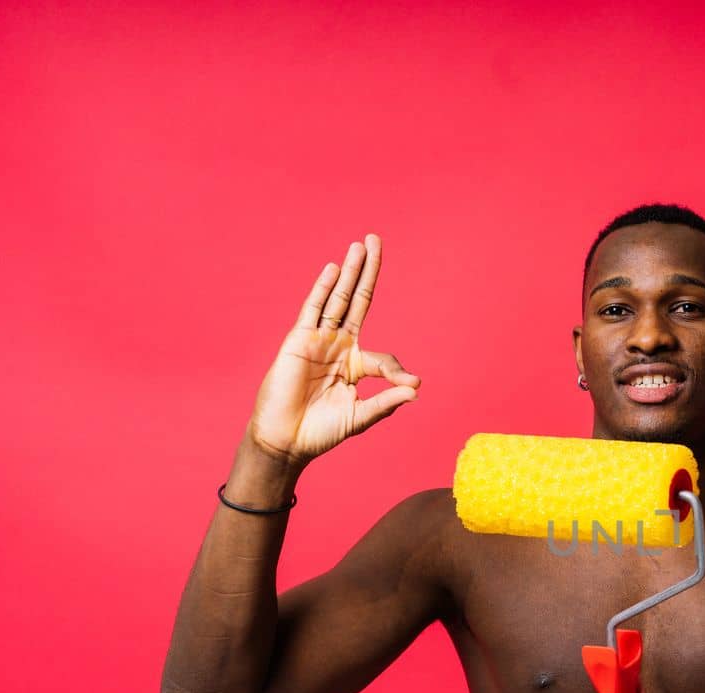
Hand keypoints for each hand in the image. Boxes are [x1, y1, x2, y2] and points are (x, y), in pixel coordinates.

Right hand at [247, 234, 421, 464]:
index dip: (397, 370)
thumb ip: (387, 401)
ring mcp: (319, 340)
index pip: (383, 357)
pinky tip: (334, 269)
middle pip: (357, 301)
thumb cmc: (321, 431)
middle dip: (369, 273)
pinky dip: (323, 289)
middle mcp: (338, 347)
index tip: (408, 385)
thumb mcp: (361, 416)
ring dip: (351, 272)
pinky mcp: (299, 341)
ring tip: (362, 245)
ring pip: (337, 299)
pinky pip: (313, 310)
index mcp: (355, 365)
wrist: (287, 439)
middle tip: (377, 241)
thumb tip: (417, 388)